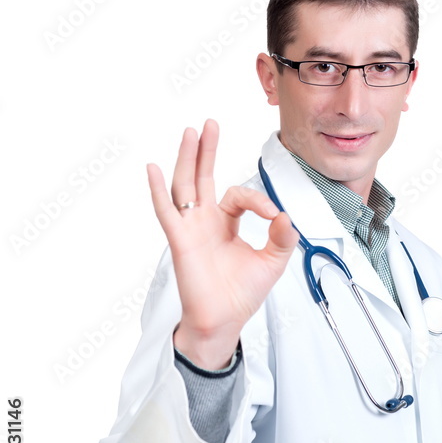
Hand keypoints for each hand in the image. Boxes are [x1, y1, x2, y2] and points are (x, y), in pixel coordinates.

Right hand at [147, 119, 298, 368]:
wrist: (224, 320)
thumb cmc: (242, 293)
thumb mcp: (273, 261)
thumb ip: (282, 238)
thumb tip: (287, 217)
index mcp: (224, 223)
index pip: (239, 196)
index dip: (260, 202)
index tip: (276, 219)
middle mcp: (204, 221)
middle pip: (204, 177)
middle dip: (208, 150)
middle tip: (210, 123)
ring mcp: (190, 229)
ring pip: (186, 186)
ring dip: (188, 158)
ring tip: (191, 132)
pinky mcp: (181, 241)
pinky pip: (167, 212)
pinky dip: (159, 190)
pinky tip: (154, 168)